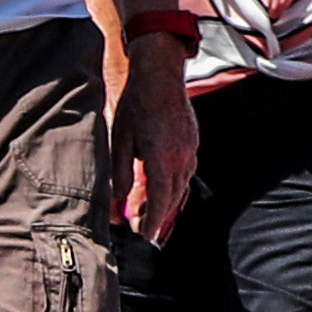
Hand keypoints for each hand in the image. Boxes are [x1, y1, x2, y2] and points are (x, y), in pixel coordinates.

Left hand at [112, 39, 199, 243]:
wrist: (160, 75)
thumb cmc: (136, 104)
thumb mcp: (120, 139)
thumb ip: (121, 172)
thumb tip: (119, 200)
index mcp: (162, 158)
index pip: (161, 200)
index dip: (154, 222)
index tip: (147, 237)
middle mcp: (182, 157)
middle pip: (174, 198)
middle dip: (162, 218)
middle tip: (149, 233)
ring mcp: (191, 149)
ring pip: (183, 187)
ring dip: (171, 205)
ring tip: (159, 219)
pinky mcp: (193, 142)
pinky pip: (187, 173)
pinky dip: (178, 188)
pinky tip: (169, 191)